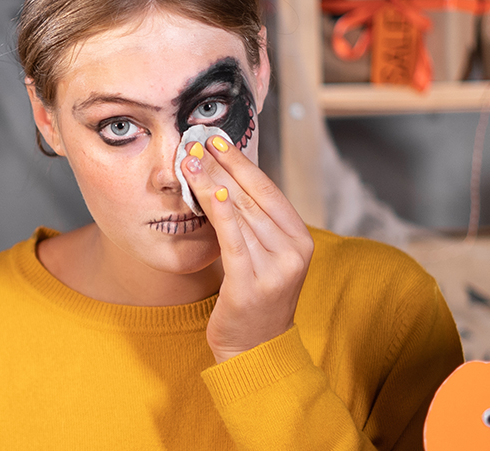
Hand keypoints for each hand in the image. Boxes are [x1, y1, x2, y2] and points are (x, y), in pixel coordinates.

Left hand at [181, 136, 313, 363]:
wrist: (255, 349)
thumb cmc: (254, 296)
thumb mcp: (262, 254)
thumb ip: (252, 222)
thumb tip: (222, 178)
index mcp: (299, 238)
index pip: (268, 190)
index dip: (241, 162)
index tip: (218, 139)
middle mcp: (293, 251)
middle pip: (252, 197)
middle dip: (221, 165)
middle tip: (197, 140)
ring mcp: (276, 269)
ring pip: (240, 214)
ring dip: (212, 182)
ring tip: (190, 159)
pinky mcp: (252, 284)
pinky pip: (233, 240)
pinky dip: (221, 213)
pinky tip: (206, 191)